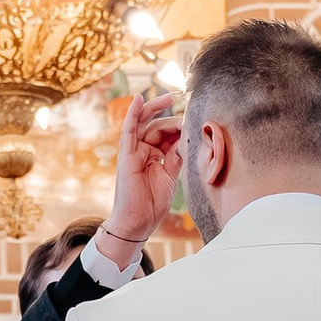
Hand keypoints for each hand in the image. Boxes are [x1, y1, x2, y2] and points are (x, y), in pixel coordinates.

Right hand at [98, 86, 182, 262]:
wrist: (138, 222)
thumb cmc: (152, 203)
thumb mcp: (171, 176)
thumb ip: (177, 157)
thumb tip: (185, 138)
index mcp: (154, 156)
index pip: (166, 135)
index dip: (180, 127)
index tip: (194, 123)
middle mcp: (142, 151)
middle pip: (156, 126)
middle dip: (171, 116)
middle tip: (185, 106)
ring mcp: (133, 152)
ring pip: (144, 124)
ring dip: (155, 109)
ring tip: (169, 97)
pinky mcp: (126, 155)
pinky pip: (128, 130)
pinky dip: (133, 114)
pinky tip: (140, 99)